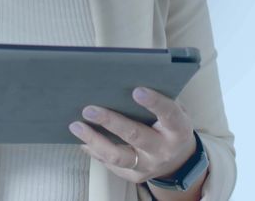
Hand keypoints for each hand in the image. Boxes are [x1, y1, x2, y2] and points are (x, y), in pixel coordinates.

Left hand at [68, 87, 196, 183]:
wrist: (179, 160)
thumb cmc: (170, 125)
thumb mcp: (175, 110)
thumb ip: (159, 97)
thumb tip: (127, 78)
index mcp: (178, 130)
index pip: (169, 114)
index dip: (154, 102)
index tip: (137, 90)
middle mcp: (163, 150)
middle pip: (135, 136)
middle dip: (110, 121)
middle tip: (89, 109)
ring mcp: (148, 166)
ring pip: (117, 155)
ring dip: (94, 139)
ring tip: (76, 126)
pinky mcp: (133, 175)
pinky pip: (110, 163)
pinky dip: (94, 149)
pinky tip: (82, 138)